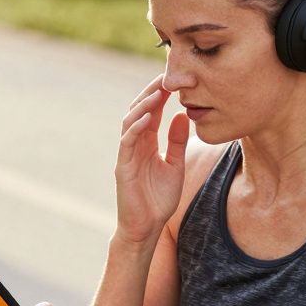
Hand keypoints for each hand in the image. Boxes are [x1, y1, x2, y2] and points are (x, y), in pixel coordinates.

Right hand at [115, 75, 188, 243]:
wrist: (146, 228)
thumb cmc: (158, 200)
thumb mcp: (175, 166)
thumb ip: (177, 142)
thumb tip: (182, 116)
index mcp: (147, 144)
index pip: (152, 113)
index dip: (160, 95)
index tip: (173, 79)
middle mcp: (134, 145)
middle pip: (139, 111)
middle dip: (151, 93)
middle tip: (165, 77)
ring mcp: (127, 155)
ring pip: (130, 122)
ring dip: (143, 106)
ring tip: (157, 93)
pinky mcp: (123, 167)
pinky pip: (127, 141)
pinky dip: (136, 127)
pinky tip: (149, 116)